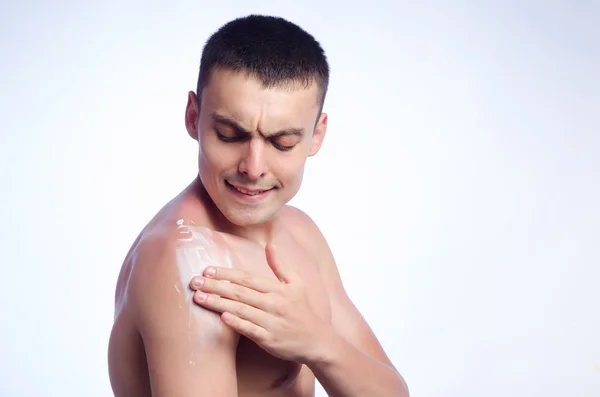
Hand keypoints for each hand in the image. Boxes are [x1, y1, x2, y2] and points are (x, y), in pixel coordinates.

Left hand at [189, 243, 329, 362]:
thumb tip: (270, 244)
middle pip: (239, 292)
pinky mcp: (270, 339)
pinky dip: (237, 323)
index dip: (226, 274)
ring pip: (241, 309)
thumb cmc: (303, 310)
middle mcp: (274, 303)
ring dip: (218, 303)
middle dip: (215, 286)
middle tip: (194, 282)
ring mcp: (271, 321)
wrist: (317, 341)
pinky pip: (250, 329)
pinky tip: (222, 317)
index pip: (247, 278)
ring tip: (199, 298)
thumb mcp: (297, 284)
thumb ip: (280, 265)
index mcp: (278, 289)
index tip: (207, 270)